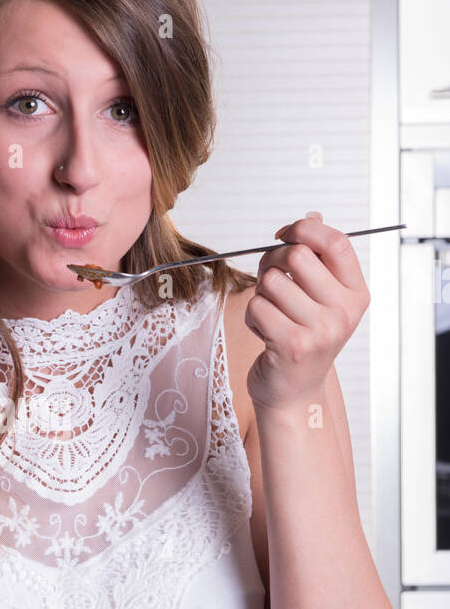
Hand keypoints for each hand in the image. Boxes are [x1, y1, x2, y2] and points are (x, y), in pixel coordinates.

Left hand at [244, 212, 369, 411]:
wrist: (294, 390)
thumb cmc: (302, 337)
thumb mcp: (320, 297)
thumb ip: (317, 257)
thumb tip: (312, 217)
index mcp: (355, 293)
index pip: (336, 242)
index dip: (304, 229)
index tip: (285, 235)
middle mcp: (344, 312)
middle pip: (296, 256)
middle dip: (271, 262)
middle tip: (270, 282)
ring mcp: (320, 330)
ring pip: (271, 282)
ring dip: (261, 296)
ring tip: (272, 315)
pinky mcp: (292, 345)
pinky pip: (257, 307)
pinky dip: (252, 317)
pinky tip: (265, 332)